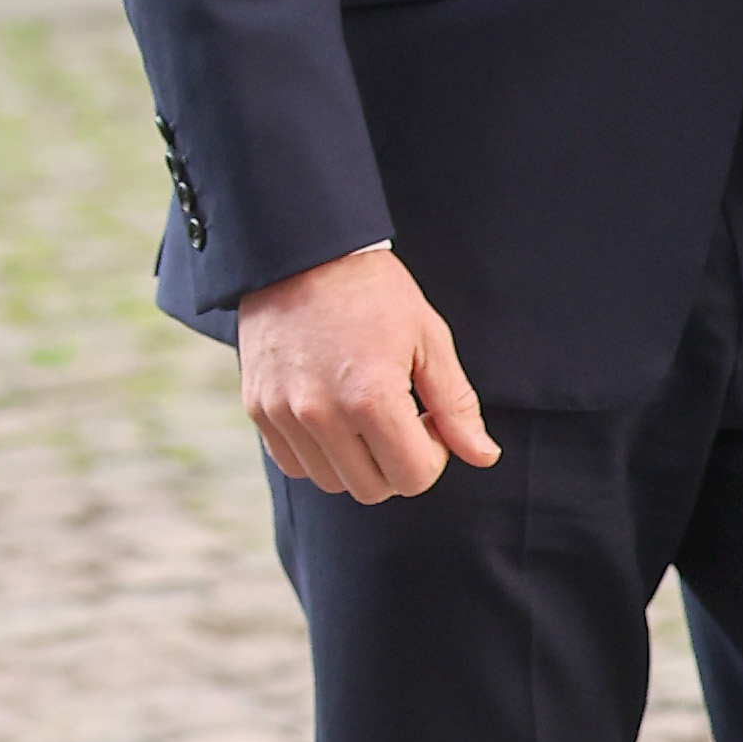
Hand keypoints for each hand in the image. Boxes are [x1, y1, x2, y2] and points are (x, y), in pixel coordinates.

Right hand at [239, 246, 500, 502]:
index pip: (414, 477)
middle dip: (396, 463)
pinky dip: (318, 453)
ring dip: (357, 461)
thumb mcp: (428, 338)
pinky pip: (294, 464)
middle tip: (400, 417)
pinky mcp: (258, 410)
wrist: (301, 252)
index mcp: (371, 397)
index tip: (427, 417)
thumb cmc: (373, 291)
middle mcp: (321, 414)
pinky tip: (331, 413)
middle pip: (373, 489)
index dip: (433, 454)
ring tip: (363, 413)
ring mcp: (283, 414)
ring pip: (331, 482)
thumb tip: (484, 456)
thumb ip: (456, 405)